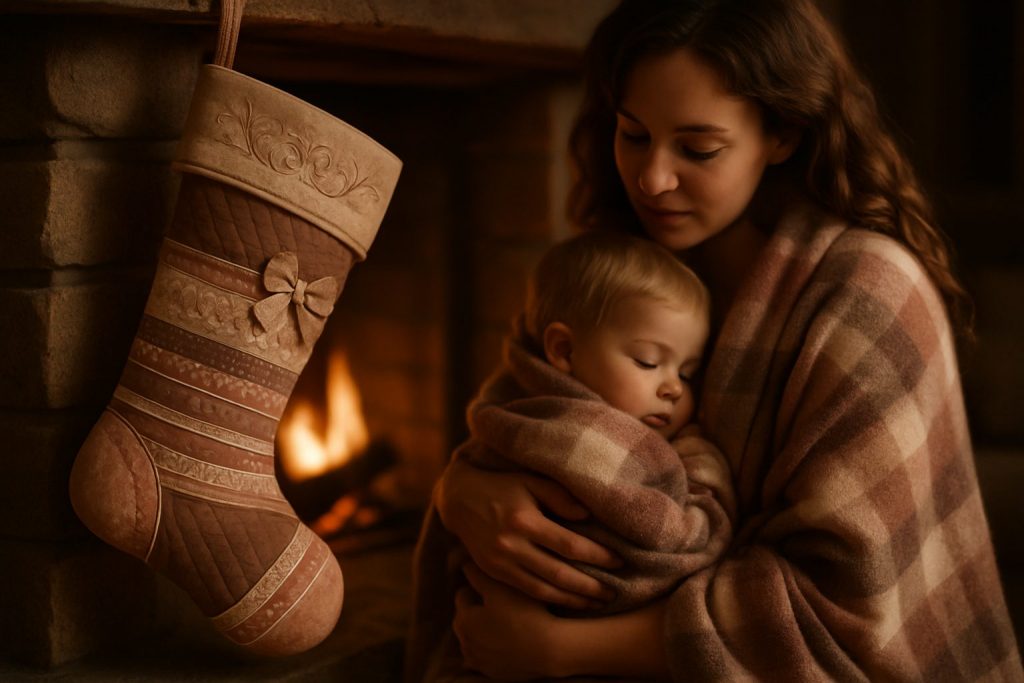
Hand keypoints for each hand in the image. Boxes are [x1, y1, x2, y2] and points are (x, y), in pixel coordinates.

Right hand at [436, 459, 619, 608]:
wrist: (458, 499)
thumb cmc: (501, 485)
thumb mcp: (529, 481)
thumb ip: (559, 497)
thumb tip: (587, 517)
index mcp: (524, 520)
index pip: (570, 544)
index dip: (598, 556)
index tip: (620, 562)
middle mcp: (512, 545)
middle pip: (560, 573)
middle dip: (591, 586)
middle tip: (616, 593)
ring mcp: (501, 563)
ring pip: (544, 589)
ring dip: (574, 599)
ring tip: (598, 603)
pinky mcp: (494, 573)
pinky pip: (527, 591)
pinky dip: (551, 600)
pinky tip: (569, 602)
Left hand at [454, 563, 566, 679]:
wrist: (551, 650)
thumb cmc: (525, 614)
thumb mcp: (500, 587)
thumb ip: (478, 574)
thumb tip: (465, 565)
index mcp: (463, 620)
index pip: (463, 595)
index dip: (479, 587)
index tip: (496, 586)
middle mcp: (465, 644)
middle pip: (467, 619)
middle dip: (478, 610)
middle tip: (501, 603)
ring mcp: (479, 662)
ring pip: (475, 640)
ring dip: (483, 631)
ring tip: (505, 622)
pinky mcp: (494, 674)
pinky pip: (487, 658)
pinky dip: (492, 650)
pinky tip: (508, 641)